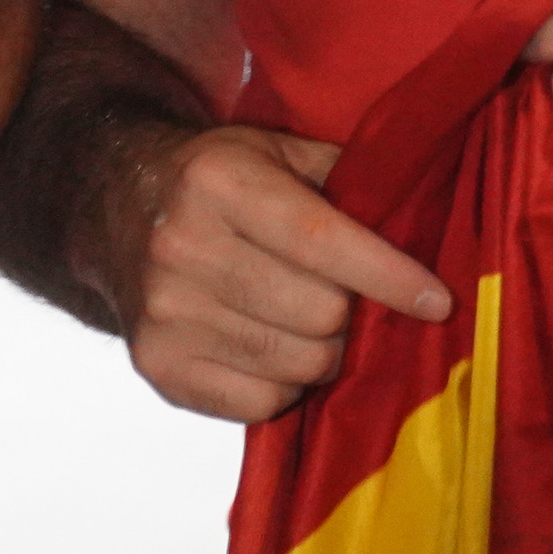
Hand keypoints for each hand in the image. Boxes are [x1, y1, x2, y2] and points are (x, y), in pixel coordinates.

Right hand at [108, 126, 447, 423]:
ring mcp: (164, 313)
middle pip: (319, 314)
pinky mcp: (157, 366)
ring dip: (324, 353)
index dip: (388, 276)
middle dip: (352, 313)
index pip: (322, 240)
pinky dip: (284, 385)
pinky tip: (271, 348)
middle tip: (348, 300)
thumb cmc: (219, 181)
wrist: (116, 207)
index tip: (437, 301)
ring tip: (310, 323)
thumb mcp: (274, 150)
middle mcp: (183, 246)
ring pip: (297, 364)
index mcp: (218, 181)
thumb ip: (346, 176)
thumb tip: (425, 218)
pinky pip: (261, 403)